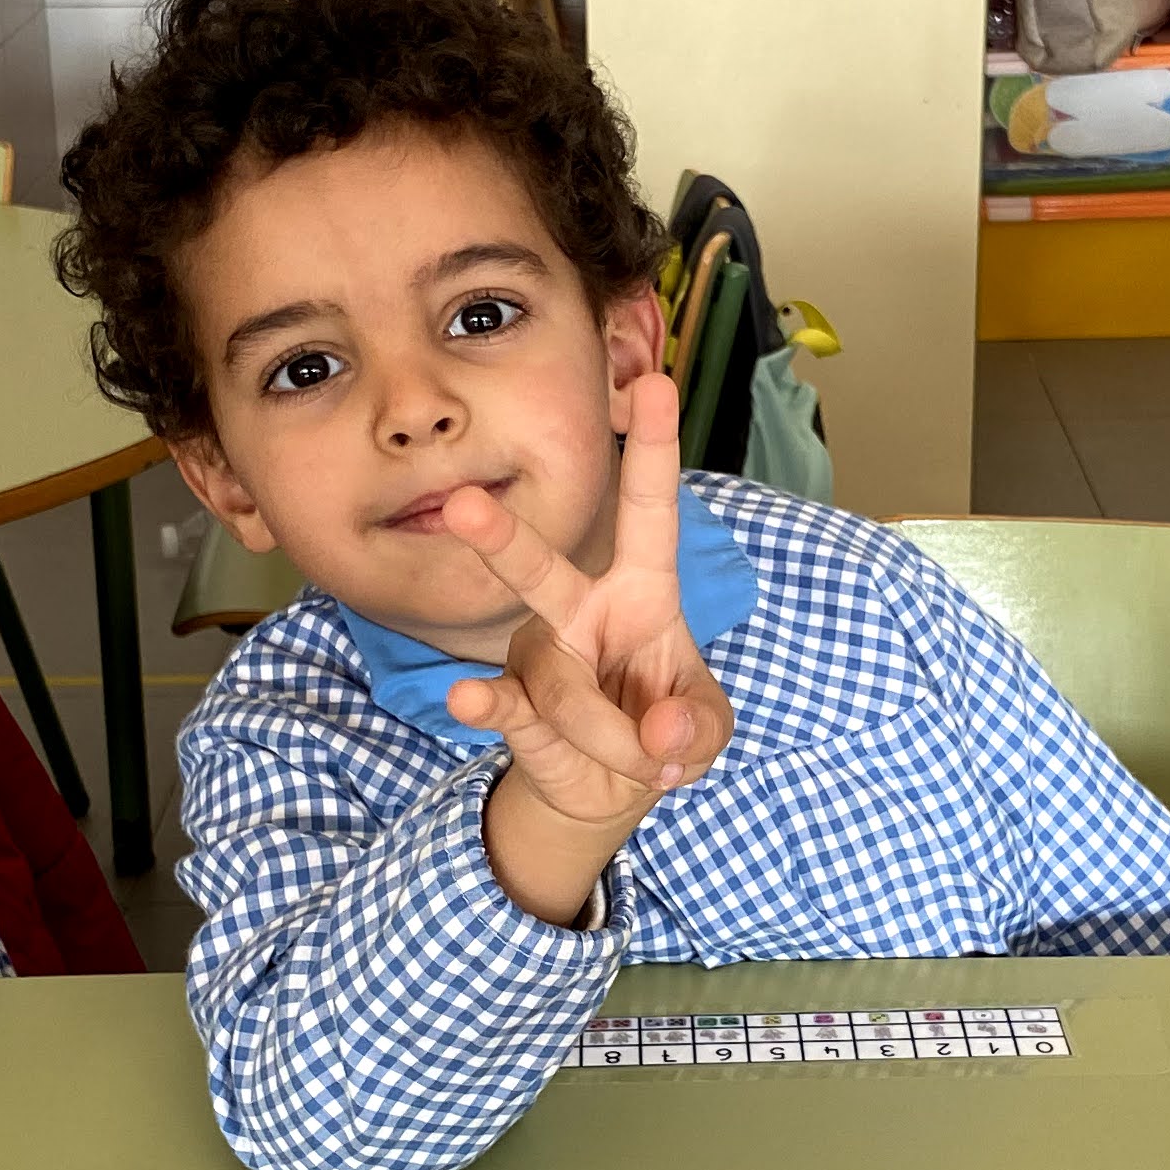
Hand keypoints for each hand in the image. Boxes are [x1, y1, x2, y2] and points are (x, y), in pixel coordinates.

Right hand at [437, 373, 735, 924]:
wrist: (610, 786)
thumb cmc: (662, 726)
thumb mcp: (706, 726)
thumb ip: (698, 726)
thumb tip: (661, 734)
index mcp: (642, 588)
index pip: (648, 510)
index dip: (652, 450)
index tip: (654, 383)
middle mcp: (580, 609)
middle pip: (540, 569)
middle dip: (501, 539)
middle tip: (463, 505)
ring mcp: (540, 656)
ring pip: (561, 686)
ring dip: (613, 734)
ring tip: (653, 765)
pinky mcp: (517, 708)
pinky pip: (505, 705)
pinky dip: (490, 709)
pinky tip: (466, 699)